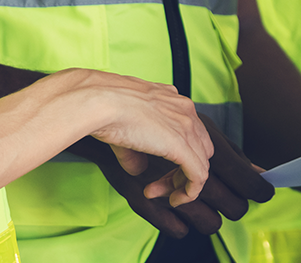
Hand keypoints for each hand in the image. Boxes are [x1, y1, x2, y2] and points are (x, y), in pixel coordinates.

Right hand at [67, 71, 215, 206]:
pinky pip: (198, 176)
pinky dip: (189, 193)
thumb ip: (135, 150)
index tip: (157, 170)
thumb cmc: (104, 107)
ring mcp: (187, 126)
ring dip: (181, 184)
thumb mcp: (125, 127)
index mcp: (173, 100)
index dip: (177, 156)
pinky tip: (174, 200)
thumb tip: (137, 169)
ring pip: (200, 164)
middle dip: (181, 171)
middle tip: (157, 184)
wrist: (100, 102)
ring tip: (159, 194)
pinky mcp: (182, 145)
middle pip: (199, 149)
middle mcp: (185, 110)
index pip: (190, 132)